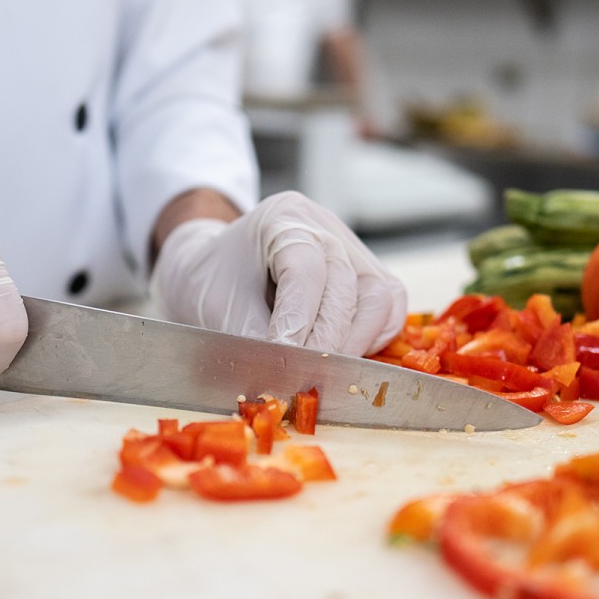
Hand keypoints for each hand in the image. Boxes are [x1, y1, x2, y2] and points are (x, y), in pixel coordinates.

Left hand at [152, 191, 406, 355]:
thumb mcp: (219, 312)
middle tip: (307, 379)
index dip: (300, 321)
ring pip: (381, 298)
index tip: (286, 359)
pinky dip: (370, 339)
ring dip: (357, 343)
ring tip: (325, 373)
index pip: (306, 269)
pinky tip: (343, 359)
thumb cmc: (210, 285)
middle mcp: (325, 226)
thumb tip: (287, 378)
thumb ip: (257, 344)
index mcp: (283, 218)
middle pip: (348, 284)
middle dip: (329, 341)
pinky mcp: (367, 275)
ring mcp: (352, 248)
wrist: (210, 271)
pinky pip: (389, 309)